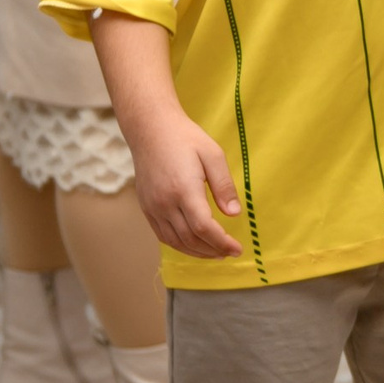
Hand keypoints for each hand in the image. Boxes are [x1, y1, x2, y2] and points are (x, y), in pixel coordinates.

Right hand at [127, 107, 244, 259]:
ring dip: (197, 252)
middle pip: (190, 239)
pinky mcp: (146, 207)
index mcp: (183, 189)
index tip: (237, 249)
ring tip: (216, 253)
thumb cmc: (185, 138)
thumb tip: (235, 214)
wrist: (150, 129)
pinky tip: (194, 245)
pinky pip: (163, 235)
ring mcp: (152, 207)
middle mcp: (164, 202)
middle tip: (230, 252)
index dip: (222, 243)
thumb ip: (224, 186)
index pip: (204, 227)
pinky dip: (180, 245)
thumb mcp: (213, 155)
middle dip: (213, 250)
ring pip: (175, 241)